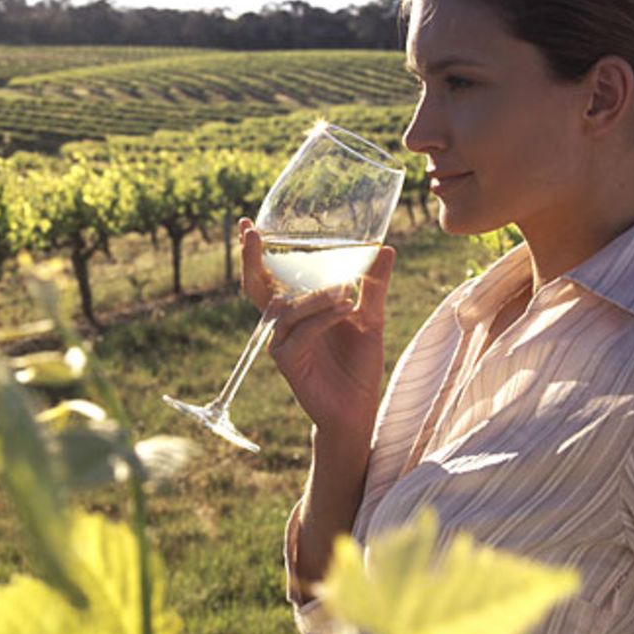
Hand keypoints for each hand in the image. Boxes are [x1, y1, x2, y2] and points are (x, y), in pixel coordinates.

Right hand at [238, 217, 394, 441]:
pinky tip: (346, 308)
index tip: (247, 224)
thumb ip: (373, 285)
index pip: (271, 275)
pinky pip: (302, 332)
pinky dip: (323, 318)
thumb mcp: (371, 318)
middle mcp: (284, 324)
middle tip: (253, 233)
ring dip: (316, 296)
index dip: (256, 252)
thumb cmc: (359, 364)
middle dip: (252, 259)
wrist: (358, 409)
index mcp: (297, 310)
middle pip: (258, 287)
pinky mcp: (289, 361)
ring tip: (345, 290)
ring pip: (288, 309)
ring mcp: (283, 342)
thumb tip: (385, 248)